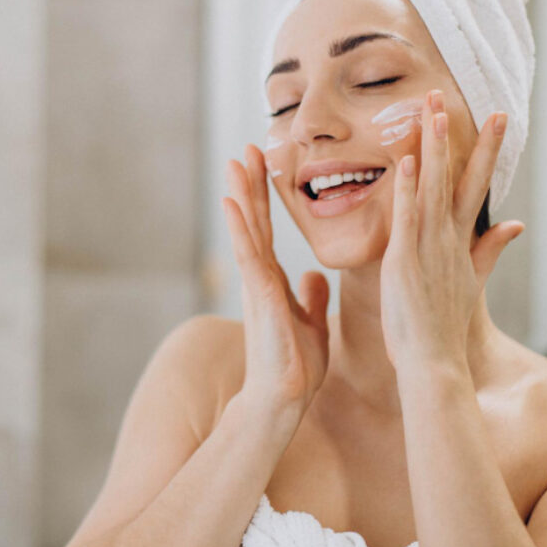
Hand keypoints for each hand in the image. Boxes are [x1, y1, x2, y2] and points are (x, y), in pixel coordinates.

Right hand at [222, 144, 331, 413]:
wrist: (284, 398)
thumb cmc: (296, 366)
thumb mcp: (312, 323)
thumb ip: (310, 297)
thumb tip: (314, 275)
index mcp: (273, 281)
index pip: (267, 229)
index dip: (264, 196)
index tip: (263, 163)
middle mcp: (261, 277)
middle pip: (254, 220)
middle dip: (251, 184)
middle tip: (247, 148)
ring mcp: (256, 285)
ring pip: (247, 230)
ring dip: (241, 195)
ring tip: (236, 162)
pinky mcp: (258, 295)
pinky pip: (248, 254)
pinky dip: (240, 227)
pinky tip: (233, 203)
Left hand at [379, 90, 524, 369]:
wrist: (434, 362)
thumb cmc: (444, 325)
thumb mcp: (472, 281)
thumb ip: (491, 249)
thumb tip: (516, 224)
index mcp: (460, 241)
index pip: (476, 185)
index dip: (486, 150)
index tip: (496, 117)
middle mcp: (448, 238)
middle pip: (458, 176)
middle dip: (461, 135)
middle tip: (460, 96)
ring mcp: (428, 246)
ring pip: (432, 186)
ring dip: (434, 147)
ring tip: (434, 110)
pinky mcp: (405, 259)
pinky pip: (407, 217)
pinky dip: (409, 190)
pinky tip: (408, 162)